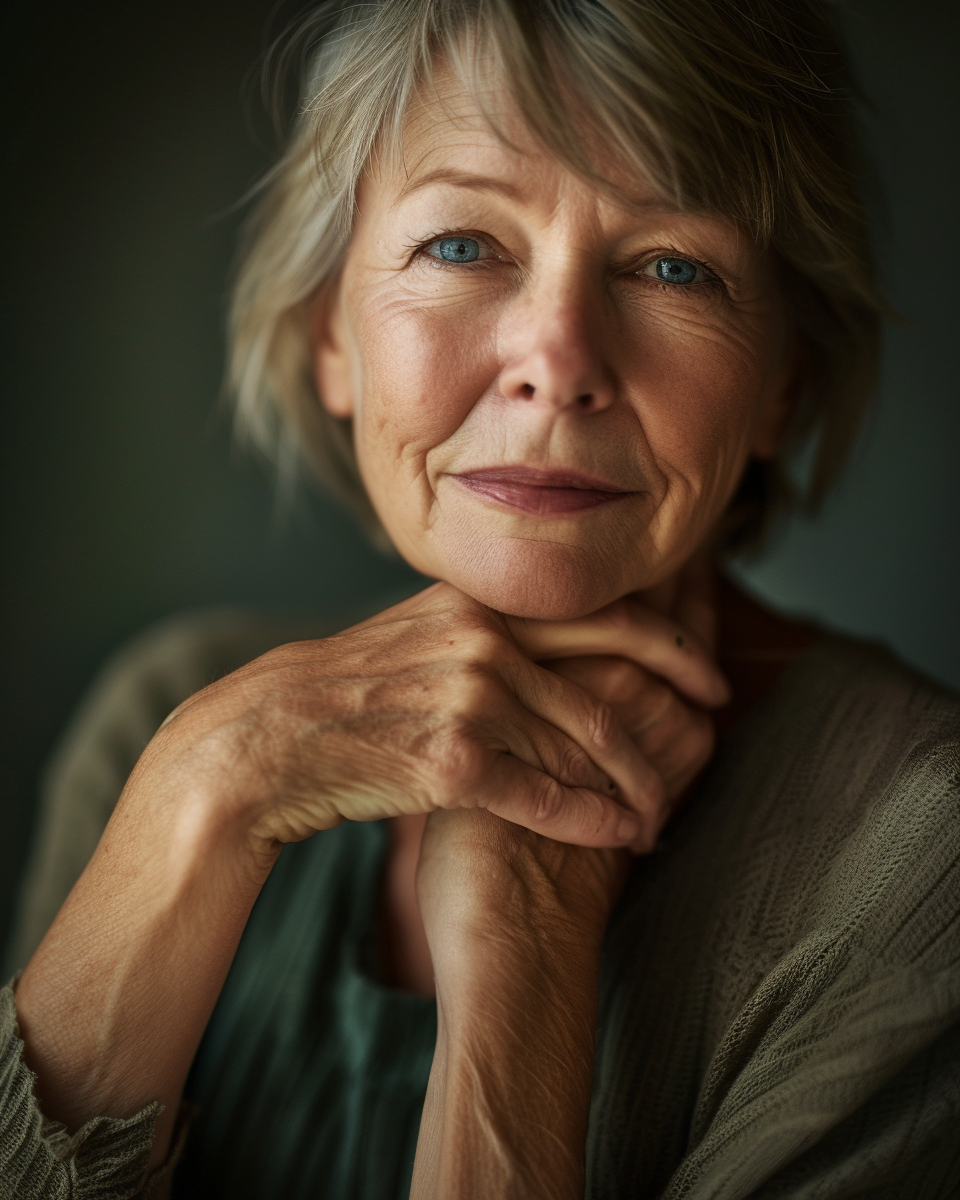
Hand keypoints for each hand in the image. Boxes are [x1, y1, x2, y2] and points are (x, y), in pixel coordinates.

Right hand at [150, 581, 727, 855]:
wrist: (275, 734)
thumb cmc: (350, 689)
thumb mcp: (420, 631)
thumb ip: (487, 629)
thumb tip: (551, 638)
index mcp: (481, 606)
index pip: (602, 617)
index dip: (670, 647)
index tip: (707, 676)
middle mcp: (481, 642)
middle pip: (604, 688)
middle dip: (667, 722)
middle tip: (712, 737)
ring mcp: (467, 699)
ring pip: (580, 748)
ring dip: (631, 786)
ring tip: (659, 812)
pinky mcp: (450, 762)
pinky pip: (544, 796)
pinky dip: (591, 819)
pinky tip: (622, 835)